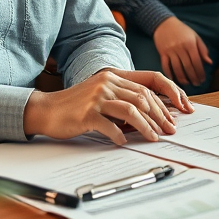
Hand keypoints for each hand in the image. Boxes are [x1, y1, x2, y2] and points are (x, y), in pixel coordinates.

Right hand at [22, 68, 191, 144]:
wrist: (46, 110)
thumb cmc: (75, 106)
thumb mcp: (100, 95)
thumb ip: (121, 98)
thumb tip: (148, 115)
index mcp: (112, 76)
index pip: (146, 86)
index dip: (162, 102)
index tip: (172, 117)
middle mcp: (106, 82)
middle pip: (142, 98)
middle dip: (160, 116)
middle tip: (169, 130)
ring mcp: (97, 97)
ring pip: (131, 111)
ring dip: (146, 127)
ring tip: (154, 138)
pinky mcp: (87, 114)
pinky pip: (110, 126)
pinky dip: (120, 135)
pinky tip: (124, 142)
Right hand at [153, 17, 212, 86]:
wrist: (164, 23)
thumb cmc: (182, 30)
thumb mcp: (195, 36)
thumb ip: (203, 49)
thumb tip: (209, 62)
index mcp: (190, 44)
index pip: (196, 61)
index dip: (200, 72)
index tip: (203, 79)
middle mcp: (180, 48)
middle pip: (187, 67)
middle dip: (193, 77)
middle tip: (197, 84)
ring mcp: (170, 51)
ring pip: (177, 68)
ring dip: (182, 78)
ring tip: (187, 83)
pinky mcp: (162, 53)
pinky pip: (166, 66)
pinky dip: (170, 74)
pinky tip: (174, 79)